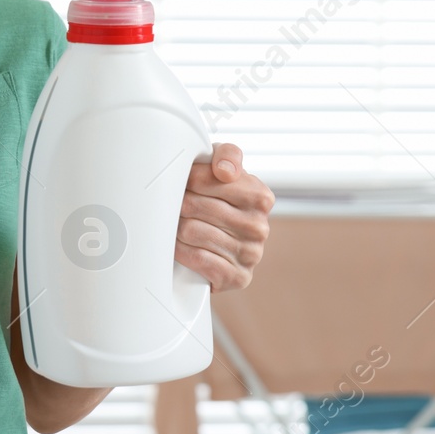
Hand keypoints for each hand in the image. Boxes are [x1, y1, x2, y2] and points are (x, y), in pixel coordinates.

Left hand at [176, 142, 272, 291]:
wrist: (222, 246)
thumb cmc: (218, 201)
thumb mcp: (224, 169)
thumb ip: (227, 156)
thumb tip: (224, 170)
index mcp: (260, 196)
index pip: (208, 179)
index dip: (188, 179)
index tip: (185, 183)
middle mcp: (259, 227)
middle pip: (193, 206)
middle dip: (178, 204)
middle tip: (174, 205)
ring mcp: (250, 254)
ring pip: (190, 231)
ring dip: (175, 228)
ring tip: (176, 225)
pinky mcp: (237, 278)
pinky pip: (196, 258)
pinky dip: (181, 252)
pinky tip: (180, 246)